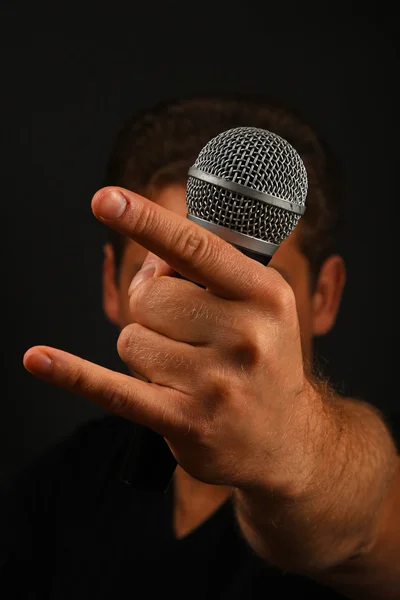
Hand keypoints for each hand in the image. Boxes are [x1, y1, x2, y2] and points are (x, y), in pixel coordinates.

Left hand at [24, 187, 321, 493]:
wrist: (286, 439)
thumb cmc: (265, 361)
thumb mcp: (260, 306)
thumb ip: (210, 270)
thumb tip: (150, 250)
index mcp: (265, 295)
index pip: (196, 248)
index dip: (146, 220)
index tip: (105, 199)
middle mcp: (246, 337)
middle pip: (149, 298)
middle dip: (153, 309)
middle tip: (182, 330)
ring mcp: (216, 383)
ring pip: (131, 340)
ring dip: (145, 351)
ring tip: (185, 369)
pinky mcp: (186, 421)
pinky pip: (114, 389)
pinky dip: (72, 372)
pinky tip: (37, 359)